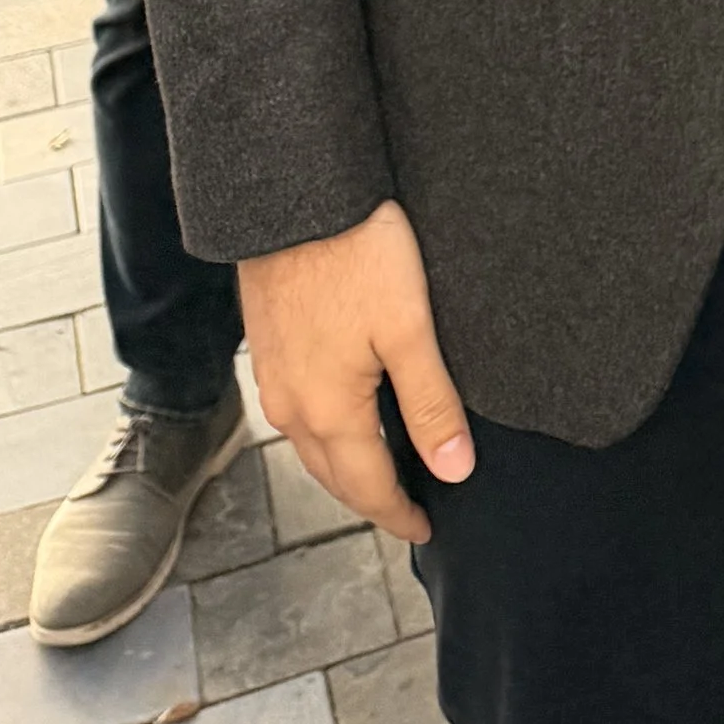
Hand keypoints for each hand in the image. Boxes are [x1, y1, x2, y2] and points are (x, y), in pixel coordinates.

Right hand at [239, 197, 474, 538]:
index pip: (368, 486)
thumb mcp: (410, 329)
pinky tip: (346, 415)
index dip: (400, 513)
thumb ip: (431, 404)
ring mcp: (274, 376)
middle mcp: (292, 405)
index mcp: (328, 411)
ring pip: (312, 445)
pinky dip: (326, 431)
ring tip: (384, 469)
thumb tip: (455, 471)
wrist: (294, 195)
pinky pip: (298, 411)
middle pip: (334, 474)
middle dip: (371, 498)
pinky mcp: (268, 346)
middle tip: (408, 509)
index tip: (426, 529)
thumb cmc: (358, 254)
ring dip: (346, 466)